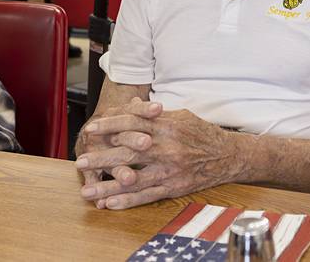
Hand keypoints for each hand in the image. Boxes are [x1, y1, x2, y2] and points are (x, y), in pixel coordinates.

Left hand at [76, 107, 240, 209]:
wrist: (228, 155)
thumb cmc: (202, 133)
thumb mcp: (180, 116)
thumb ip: (153, 113)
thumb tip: (131, 104)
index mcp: (167, 126)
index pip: (133, 122)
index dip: (110, 125)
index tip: (91, 129)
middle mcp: (167, 147)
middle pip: (128, 151)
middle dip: (102, 157)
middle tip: (81, 161)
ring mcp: (170, 169)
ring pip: (133, 179)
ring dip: (107, 187)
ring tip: (86, 192)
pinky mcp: (174, 187)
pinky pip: (147, 196)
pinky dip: (128, 201)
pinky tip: (110, 204)